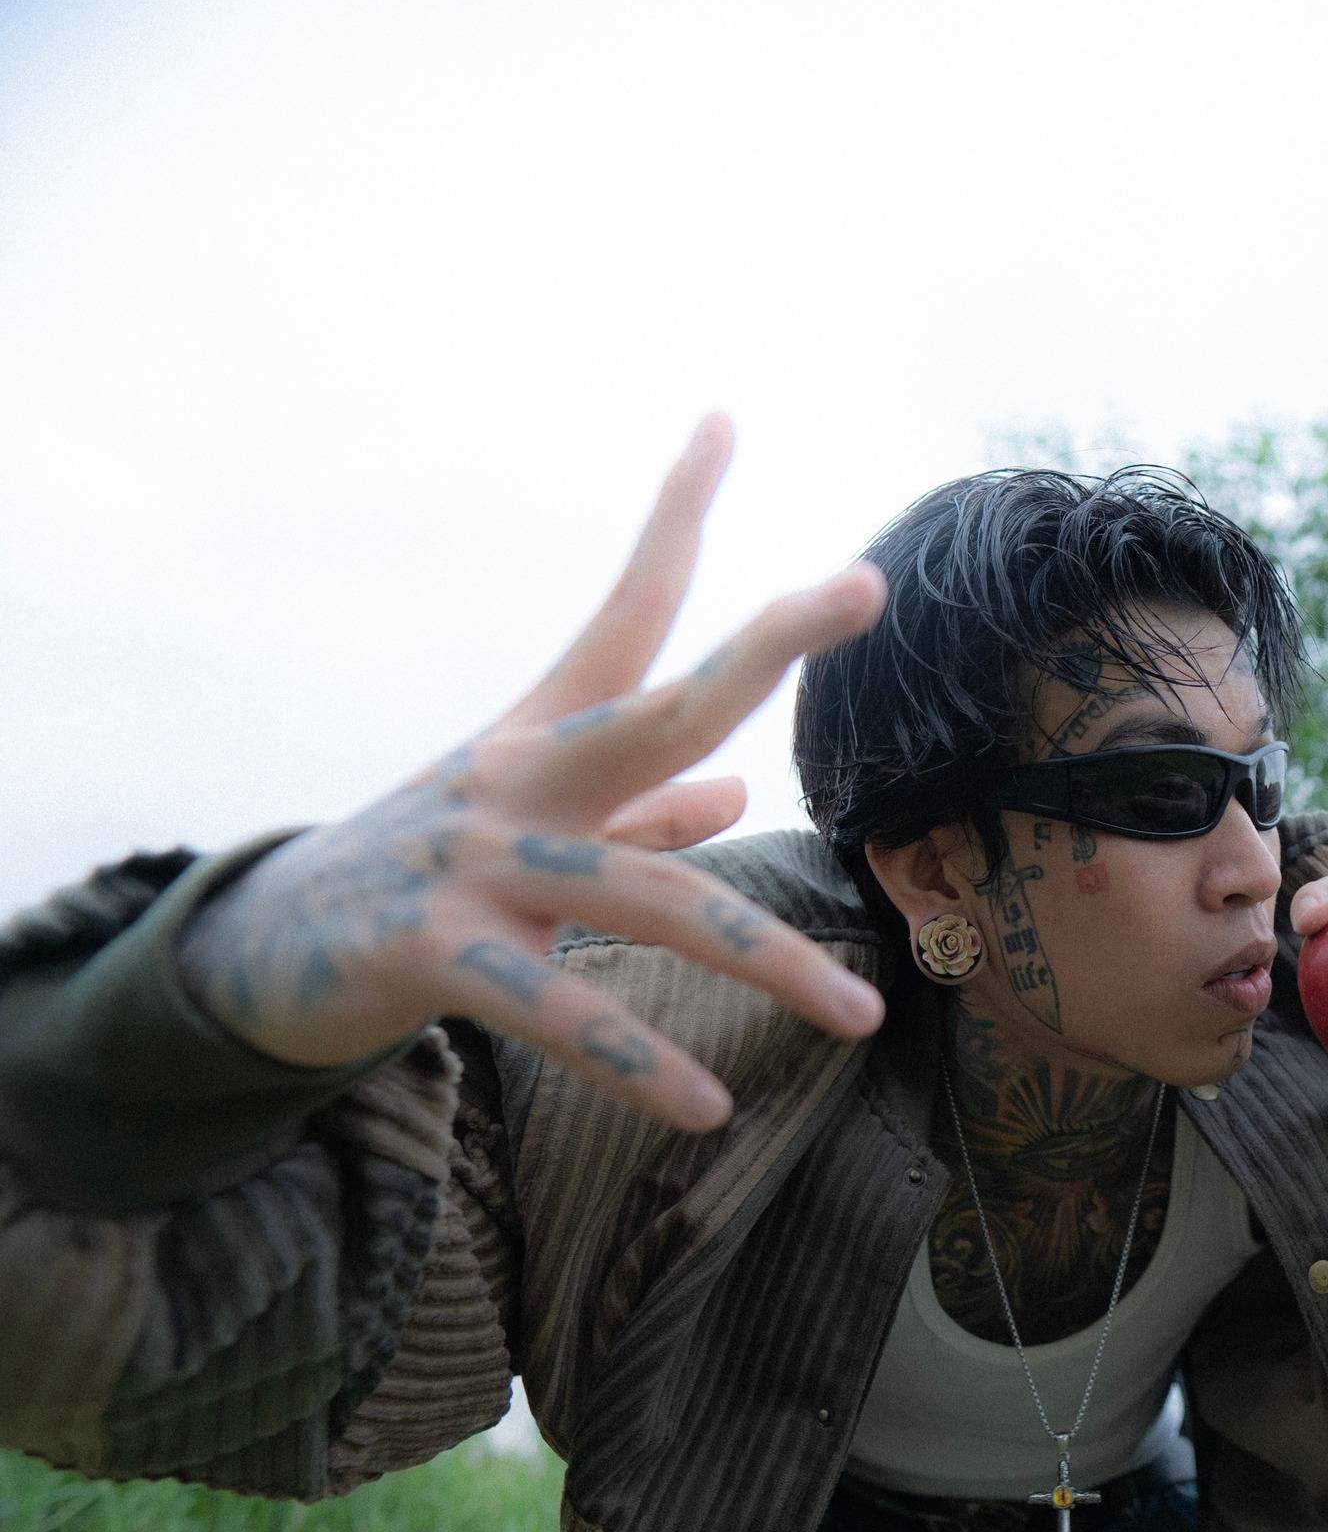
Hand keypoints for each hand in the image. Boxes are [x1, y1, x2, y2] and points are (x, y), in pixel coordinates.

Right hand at [174, 413, 888, 1132]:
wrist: (260, 954)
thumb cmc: (424, 880)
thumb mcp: (530, 832)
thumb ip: (640, 812)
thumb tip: (740, 793)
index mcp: (543, 737)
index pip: (626, 611)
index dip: (676, 516)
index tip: (723, 420)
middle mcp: (517, 778)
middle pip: (659, 704)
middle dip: (763, 648)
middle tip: (862, 586)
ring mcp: (475, 862)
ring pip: (648, 892)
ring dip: (766, 959)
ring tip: (862, 1014)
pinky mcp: (434, 954)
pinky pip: (557, 1012)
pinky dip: (636, 1062)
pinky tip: (709, 1111)